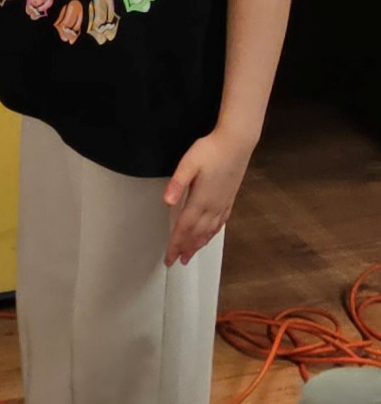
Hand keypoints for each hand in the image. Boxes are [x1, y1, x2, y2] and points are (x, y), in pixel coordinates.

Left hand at [163, 127, 252, 266]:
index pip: (184, 228)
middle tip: (177, 261)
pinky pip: (220, 223)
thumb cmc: (212, 150)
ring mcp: (222, 204)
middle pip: (196, 234)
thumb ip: (177, 182)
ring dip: (198, 244)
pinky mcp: (229, 199)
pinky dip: (212, 234)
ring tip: (190, 255)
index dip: (175, 244)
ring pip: (209, 231)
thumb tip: (166, 202)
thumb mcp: (189, 162)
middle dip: (185, 248)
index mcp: (200, 200)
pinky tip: (210, 235)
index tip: (169, 258)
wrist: (237, 143)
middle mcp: (212, 207)